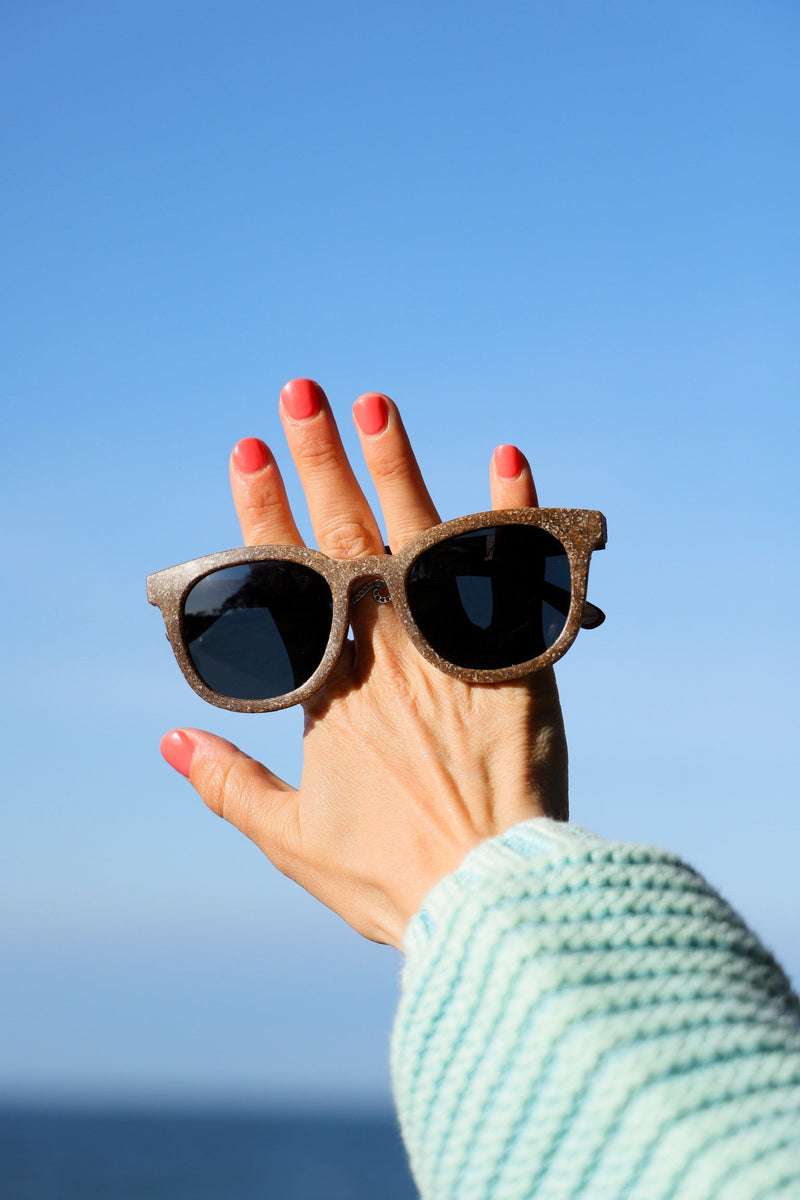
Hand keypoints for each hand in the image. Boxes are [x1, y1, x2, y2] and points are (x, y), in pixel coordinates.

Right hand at [161, 380, 567, 947]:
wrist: (489, 895)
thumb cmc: (389, 874)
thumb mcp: (290, 837)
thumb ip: (226, 783)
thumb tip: (170, 739)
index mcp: (332, 688)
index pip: (286, 580)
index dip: (262, 514)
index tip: (247, 453)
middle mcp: (389, 652)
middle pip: (346, 539)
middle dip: (319, 462)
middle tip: (300, 394)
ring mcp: (454, 649)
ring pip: (421, 539)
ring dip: (396, 465)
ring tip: (376, 402)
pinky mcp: (519, 659)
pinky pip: (515, 577)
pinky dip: (513, 518)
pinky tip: (509, 460)